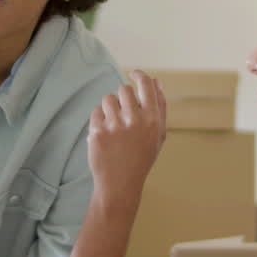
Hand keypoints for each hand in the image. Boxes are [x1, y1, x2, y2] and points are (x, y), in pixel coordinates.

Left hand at [88, 70, 165, 202]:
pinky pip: (96, 111)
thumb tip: (156, 81)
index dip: (139, 75)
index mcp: (152, 119)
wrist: (120, 183)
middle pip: (124, 89)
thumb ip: (160, 107)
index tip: (134, 73)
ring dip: (110, 108)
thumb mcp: (158, 135)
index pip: (145, 84)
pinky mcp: (97, 131)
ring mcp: (115, 125)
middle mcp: (134, 120)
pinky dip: (99, 120)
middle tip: (123, 114)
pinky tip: (105, 134)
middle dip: (122, 98)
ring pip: (108, 99)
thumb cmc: (141, 157)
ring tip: (114, 126)